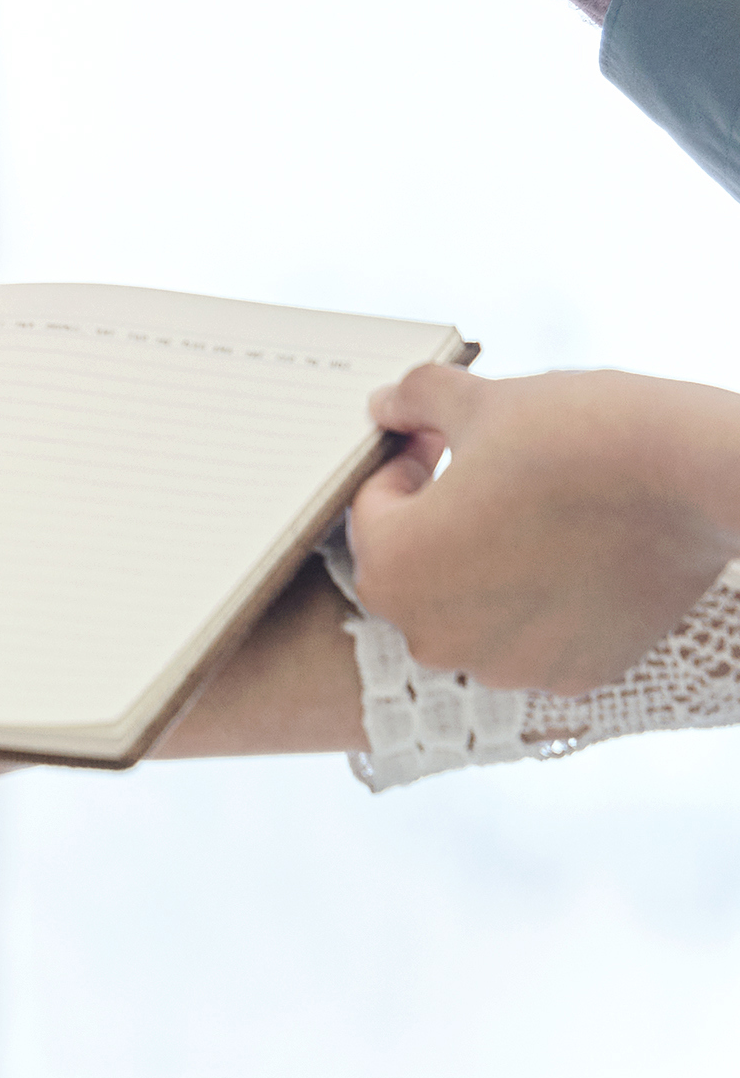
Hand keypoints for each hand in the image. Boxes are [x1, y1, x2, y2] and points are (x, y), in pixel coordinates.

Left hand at [345, 361, 739, 691]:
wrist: (703, 476)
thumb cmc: (586, 437)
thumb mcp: (488, 401)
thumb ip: (419, 401)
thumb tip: (386, 403)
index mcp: (391, 570)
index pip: (373, 509)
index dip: (406, 464)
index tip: (442, 441)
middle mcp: (431, 637)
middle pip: (417, 569)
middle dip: (441, 521)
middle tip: (493, 476)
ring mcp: (503, 666)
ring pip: (475, 610)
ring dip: (491, 568)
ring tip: (543, 515)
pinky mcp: (571, 676)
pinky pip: (537, 638)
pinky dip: (547, 603)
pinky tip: (582, 557)